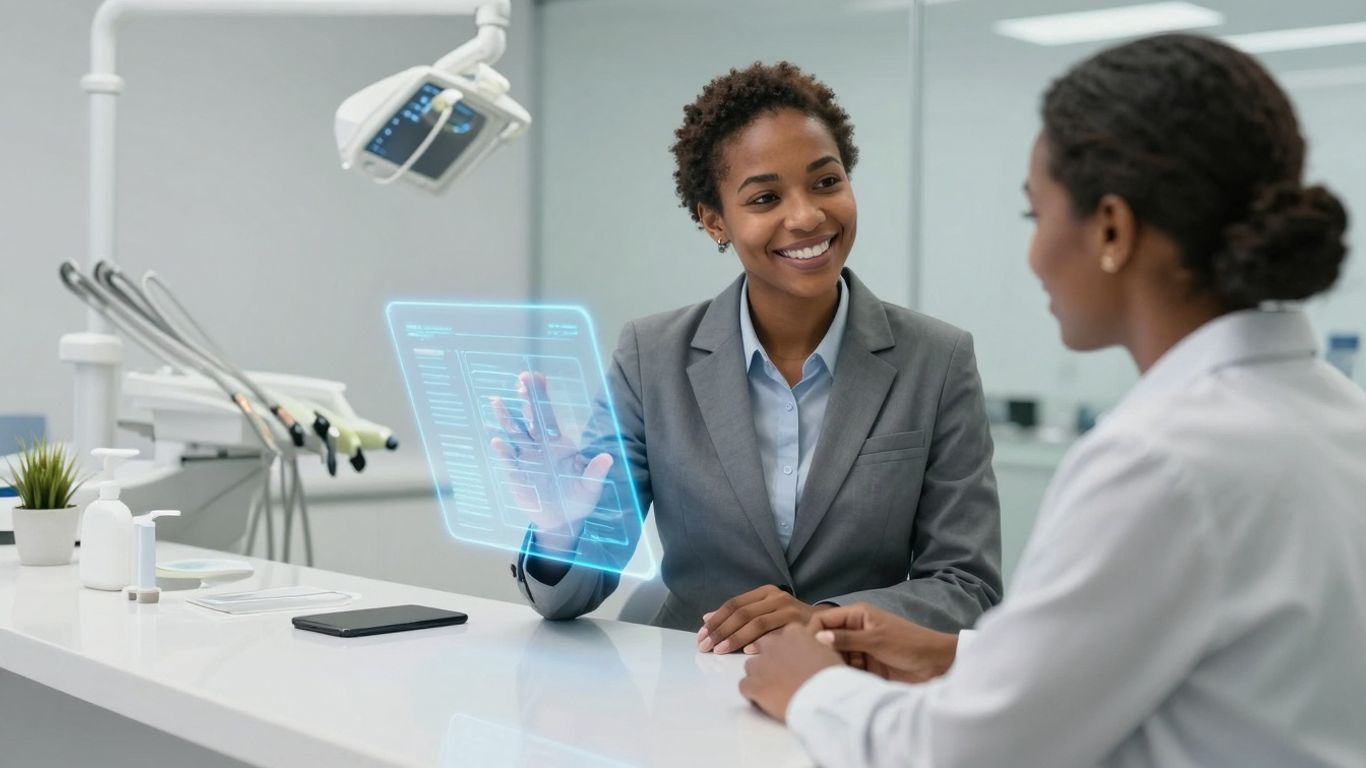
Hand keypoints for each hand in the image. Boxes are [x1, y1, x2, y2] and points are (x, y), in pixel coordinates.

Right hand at [489, 371, 612, 549]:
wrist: (562, 521)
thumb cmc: (579, 499)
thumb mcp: (591, 488)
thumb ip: (596, 473)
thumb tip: (608, 457)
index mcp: (559, 443)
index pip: (550, 415)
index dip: (543, 396)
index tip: (538, 377)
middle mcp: (540, 445)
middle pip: (531, 418)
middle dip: (527, 398)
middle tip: (521, 379)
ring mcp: (526, 458)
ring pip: (514, 433)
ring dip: (506, 418)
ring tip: (497, 401)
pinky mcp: (516, 474)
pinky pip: (508, 459)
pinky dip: (503, 451)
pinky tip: (498, 441)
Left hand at [698, 585, 829, 653]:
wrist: (825, 627)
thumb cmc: (789, 623)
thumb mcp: (764, 613)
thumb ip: (739, 615)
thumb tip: (707, 618)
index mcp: (765, 592)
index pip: (734, 604)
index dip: (716, 620)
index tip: (701, 635)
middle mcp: (776, 597)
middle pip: (741, 613)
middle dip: (720, 630)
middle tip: (706, 646)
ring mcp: (789, 609)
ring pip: (755, 623)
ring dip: (734, 638)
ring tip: (720, 650)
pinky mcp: (799, 624)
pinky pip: (774, 633)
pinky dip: (759, 642)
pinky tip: (747, 652)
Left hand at [738, 623, 841, 722]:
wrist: (824, 698)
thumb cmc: (832, 677)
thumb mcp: (832, 653)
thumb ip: (821, 643)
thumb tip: (823, 637)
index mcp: (794, 632)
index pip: (783, 634)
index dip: (787, 647)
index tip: (791, 658)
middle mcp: (774, 644)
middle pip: (762, 646)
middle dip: (768, 658)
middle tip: (780, 673)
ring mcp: (761, 665)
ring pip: (751, 666)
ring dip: (759, 675)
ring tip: (772, 689)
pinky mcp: (753, 685)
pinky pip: (744, 686)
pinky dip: (751, 693)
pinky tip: (763, 700)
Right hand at [810, 603, 957, 683]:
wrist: (936, 665)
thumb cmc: (909, 644)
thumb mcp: (876, 640)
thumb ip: (846, 639)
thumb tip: (818, 638)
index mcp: (857, 615)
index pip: (823, 619)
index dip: (813, 632)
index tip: (807, 650)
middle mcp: (856, 629)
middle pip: (827, 639)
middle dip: (822, 651)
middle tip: (821, 667)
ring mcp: (861, 648)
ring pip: (835, 655)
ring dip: (833, 664)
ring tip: (833, 676)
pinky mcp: (866, 665)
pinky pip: (847, 668)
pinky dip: (844, 674)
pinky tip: (843, 681)